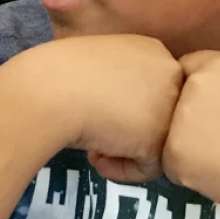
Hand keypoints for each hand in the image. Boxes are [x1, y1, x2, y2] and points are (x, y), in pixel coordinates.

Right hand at [17, 35, 183, 182]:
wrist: (50, 90)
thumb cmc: (60, 72)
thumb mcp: (96, 64)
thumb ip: (116, 80)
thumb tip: (116, 108)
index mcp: (152, 49)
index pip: (150, 88)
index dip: (124, 105)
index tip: (96, 111)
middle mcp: (169, 73)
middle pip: (158, 112)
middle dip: (127, 127)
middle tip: (95, 134)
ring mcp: (169, 106)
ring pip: (155, 139)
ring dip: (124, 149)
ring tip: (94, 152)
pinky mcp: (159, 138)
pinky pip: (148, 165)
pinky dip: (122, 169)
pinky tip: (96, 160)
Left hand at [161, 51, 219, 218]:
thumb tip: (193, 101)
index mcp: (217, 63)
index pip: (186, 72)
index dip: (195, 95)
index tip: (213, 113)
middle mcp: (193, 85)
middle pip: (173, 106)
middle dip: (189, 124)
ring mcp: (180, 119)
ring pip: (170, 138)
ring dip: (189, 151)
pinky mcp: (175, 154)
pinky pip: (174, 167)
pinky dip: (192, 176)